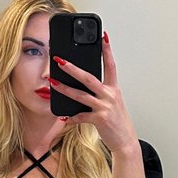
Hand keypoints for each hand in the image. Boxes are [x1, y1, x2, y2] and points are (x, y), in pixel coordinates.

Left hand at [44, 31, 137, 151]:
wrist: (125, 141)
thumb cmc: (117, 121)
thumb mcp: (112, 103)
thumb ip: (100, 93)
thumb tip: (83, 85)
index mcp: (114, 89)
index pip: (111, 65)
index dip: (107, 50)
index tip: (103, 37)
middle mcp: (110, 95)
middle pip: (89, 78)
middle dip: (73, 68)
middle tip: (60, 60)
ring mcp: (105, 107)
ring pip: (81, 95)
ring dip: (65, 88)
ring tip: (53, 83)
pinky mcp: (100, 119)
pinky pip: (81, 116)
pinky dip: (71, 117)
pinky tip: (64, 116)